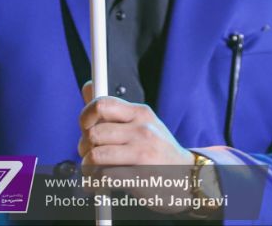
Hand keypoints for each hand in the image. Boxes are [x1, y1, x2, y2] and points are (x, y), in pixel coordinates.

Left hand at [78, 80, 195, 213]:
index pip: (102, 104)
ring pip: (95, 156)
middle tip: (88, 155)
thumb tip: (88, 86)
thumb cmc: (159, 151)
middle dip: (84, 147)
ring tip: (92, 172)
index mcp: (140, 113)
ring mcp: (142, 153)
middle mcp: (142, 130)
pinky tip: (99, 185)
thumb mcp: (143, 124)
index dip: (85, 116)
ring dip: (87, 167)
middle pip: (94, 133)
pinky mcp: (140, 176)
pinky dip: (95, 183)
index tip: (84, 128)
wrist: (187, 178)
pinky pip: (104, 177)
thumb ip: (114, 109)